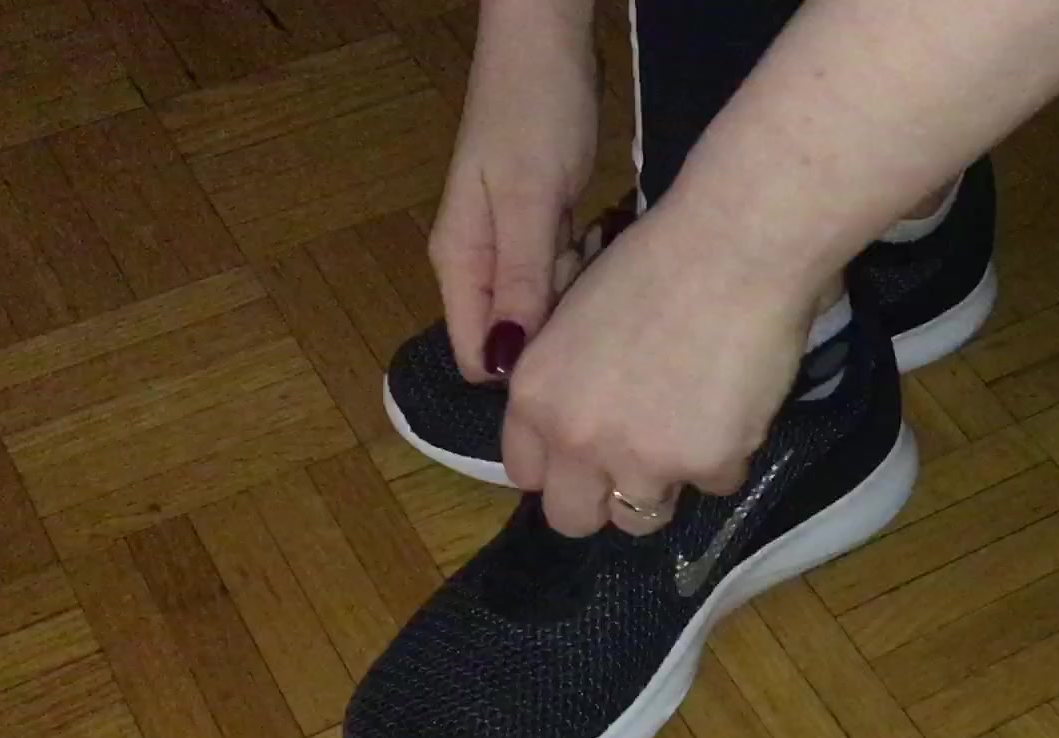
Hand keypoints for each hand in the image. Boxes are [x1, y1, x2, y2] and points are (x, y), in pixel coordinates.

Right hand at [429, 1, 597, 383]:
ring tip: (595, 240)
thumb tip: (505, 366)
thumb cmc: (534, 113)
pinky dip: (585, 266)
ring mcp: (510, 249)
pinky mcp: (541, 231)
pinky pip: (563, 276)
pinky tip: (599, 227)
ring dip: (577, 294)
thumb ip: (519, 282)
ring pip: (545, 310)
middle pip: (517, 340)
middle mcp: (478, 266)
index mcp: (460, 264)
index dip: (523, 372)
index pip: (477, 358)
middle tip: (589, 275)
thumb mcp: (531, 200)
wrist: (548, 44)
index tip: (574, 351)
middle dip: (558, 331)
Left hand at [503, 206, 817, 536]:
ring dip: (663, 483)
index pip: (525, 473)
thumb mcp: (577, 322)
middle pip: (571, 519)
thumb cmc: (658, 260)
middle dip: (600, 501)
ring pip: (642, 516)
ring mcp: (642, 459)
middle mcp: (576, 438)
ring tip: (691, 430)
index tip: (587, 455)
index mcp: (535, 396)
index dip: (560, 466)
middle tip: (636, 466)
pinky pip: (716, 485)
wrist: (734, 249)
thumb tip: (584, 429)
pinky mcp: (707, 465)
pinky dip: (727, 456)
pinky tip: (735, 402)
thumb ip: (567, 384)